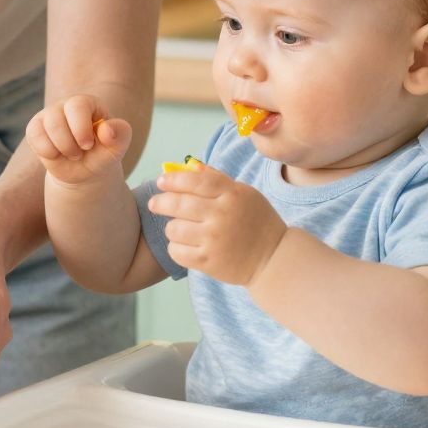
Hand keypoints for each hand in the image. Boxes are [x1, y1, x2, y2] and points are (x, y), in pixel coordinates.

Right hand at [25, 95, 131, 186]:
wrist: (85, 170)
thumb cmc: (102, 154)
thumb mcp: (117, 148)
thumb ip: (120, 135)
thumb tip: (107, 129)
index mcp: (88, 103)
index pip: (78, 105)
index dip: (80, 128)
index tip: (88, 145)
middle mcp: (66, 104)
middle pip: (56, 118)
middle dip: (68, 143)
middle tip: (80, 152)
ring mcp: (48, 114)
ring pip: (45, 128)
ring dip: (60, 149)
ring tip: (72, 154)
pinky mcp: (35, 127)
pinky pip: (34, 136)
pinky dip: (47, 152)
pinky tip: (57, 154)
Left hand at [149, 163, 287, 287]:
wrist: (274, 258)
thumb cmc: (257, 221)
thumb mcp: (244, 194)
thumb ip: (217, 180)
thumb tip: (190, 165)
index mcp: (232, 195)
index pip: (195, 181)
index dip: (173, 179)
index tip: (161, 181)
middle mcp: (222, 215)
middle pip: (179, 204)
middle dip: (160, 202)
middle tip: (154, 204)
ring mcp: (214, 240)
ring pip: (174, 229)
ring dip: (172, 228)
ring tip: (178, 228)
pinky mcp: (209, 262)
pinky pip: (177, 252)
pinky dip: (175, 248)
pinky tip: (183, 245)